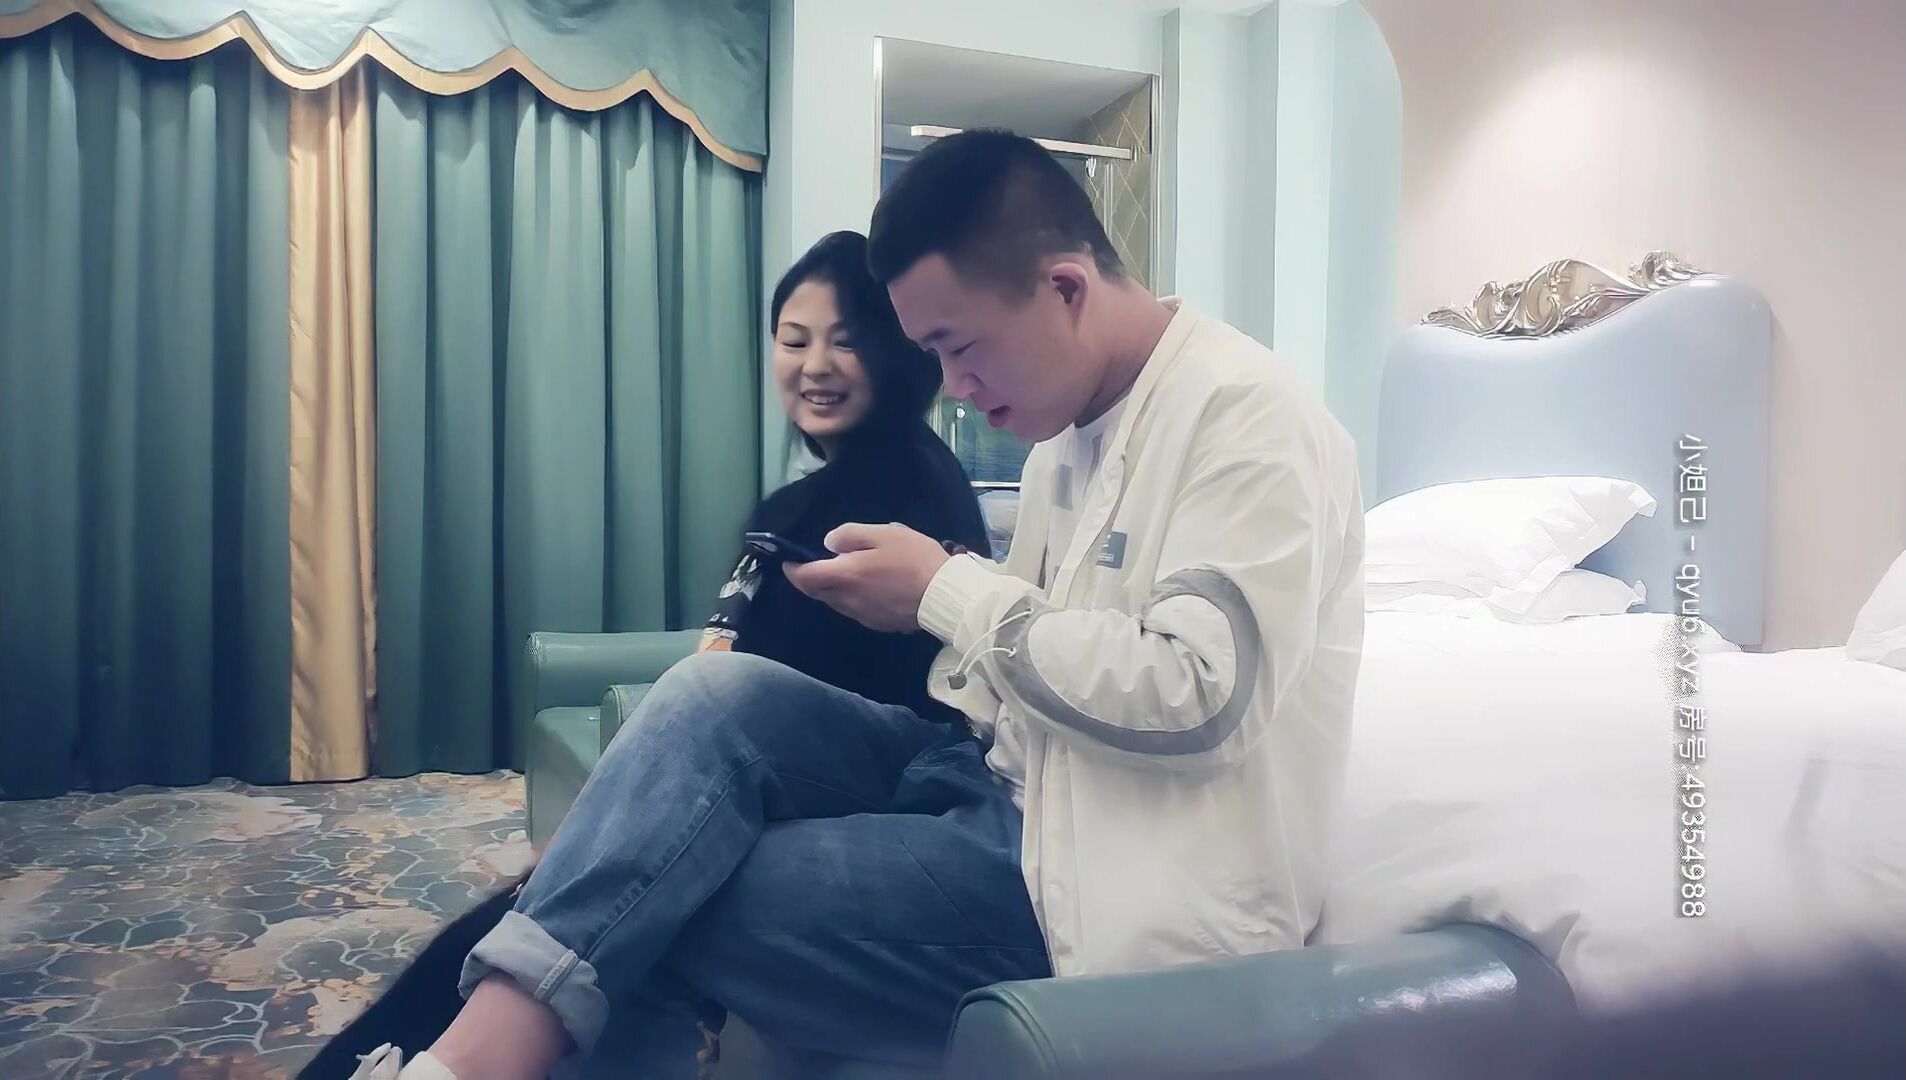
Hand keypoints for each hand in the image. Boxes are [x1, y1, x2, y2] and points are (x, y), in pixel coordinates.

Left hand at [783, 523, 950, 632]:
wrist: (944, 595)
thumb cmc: (914, 559)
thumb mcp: (883, 533)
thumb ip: (850, 536)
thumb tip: (829, 544)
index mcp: (845, 576)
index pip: (806, 577)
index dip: (793, 569)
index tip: (789, 561)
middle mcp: (847, 600)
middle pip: (818, 593)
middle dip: (810, 580)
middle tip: (815, 564)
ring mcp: (862, 615)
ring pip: (836, 602)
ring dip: (832, 589)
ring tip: (844, 573)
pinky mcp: (878, 624)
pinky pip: (855, 610)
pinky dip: (852, 598)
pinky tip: (867, 588)